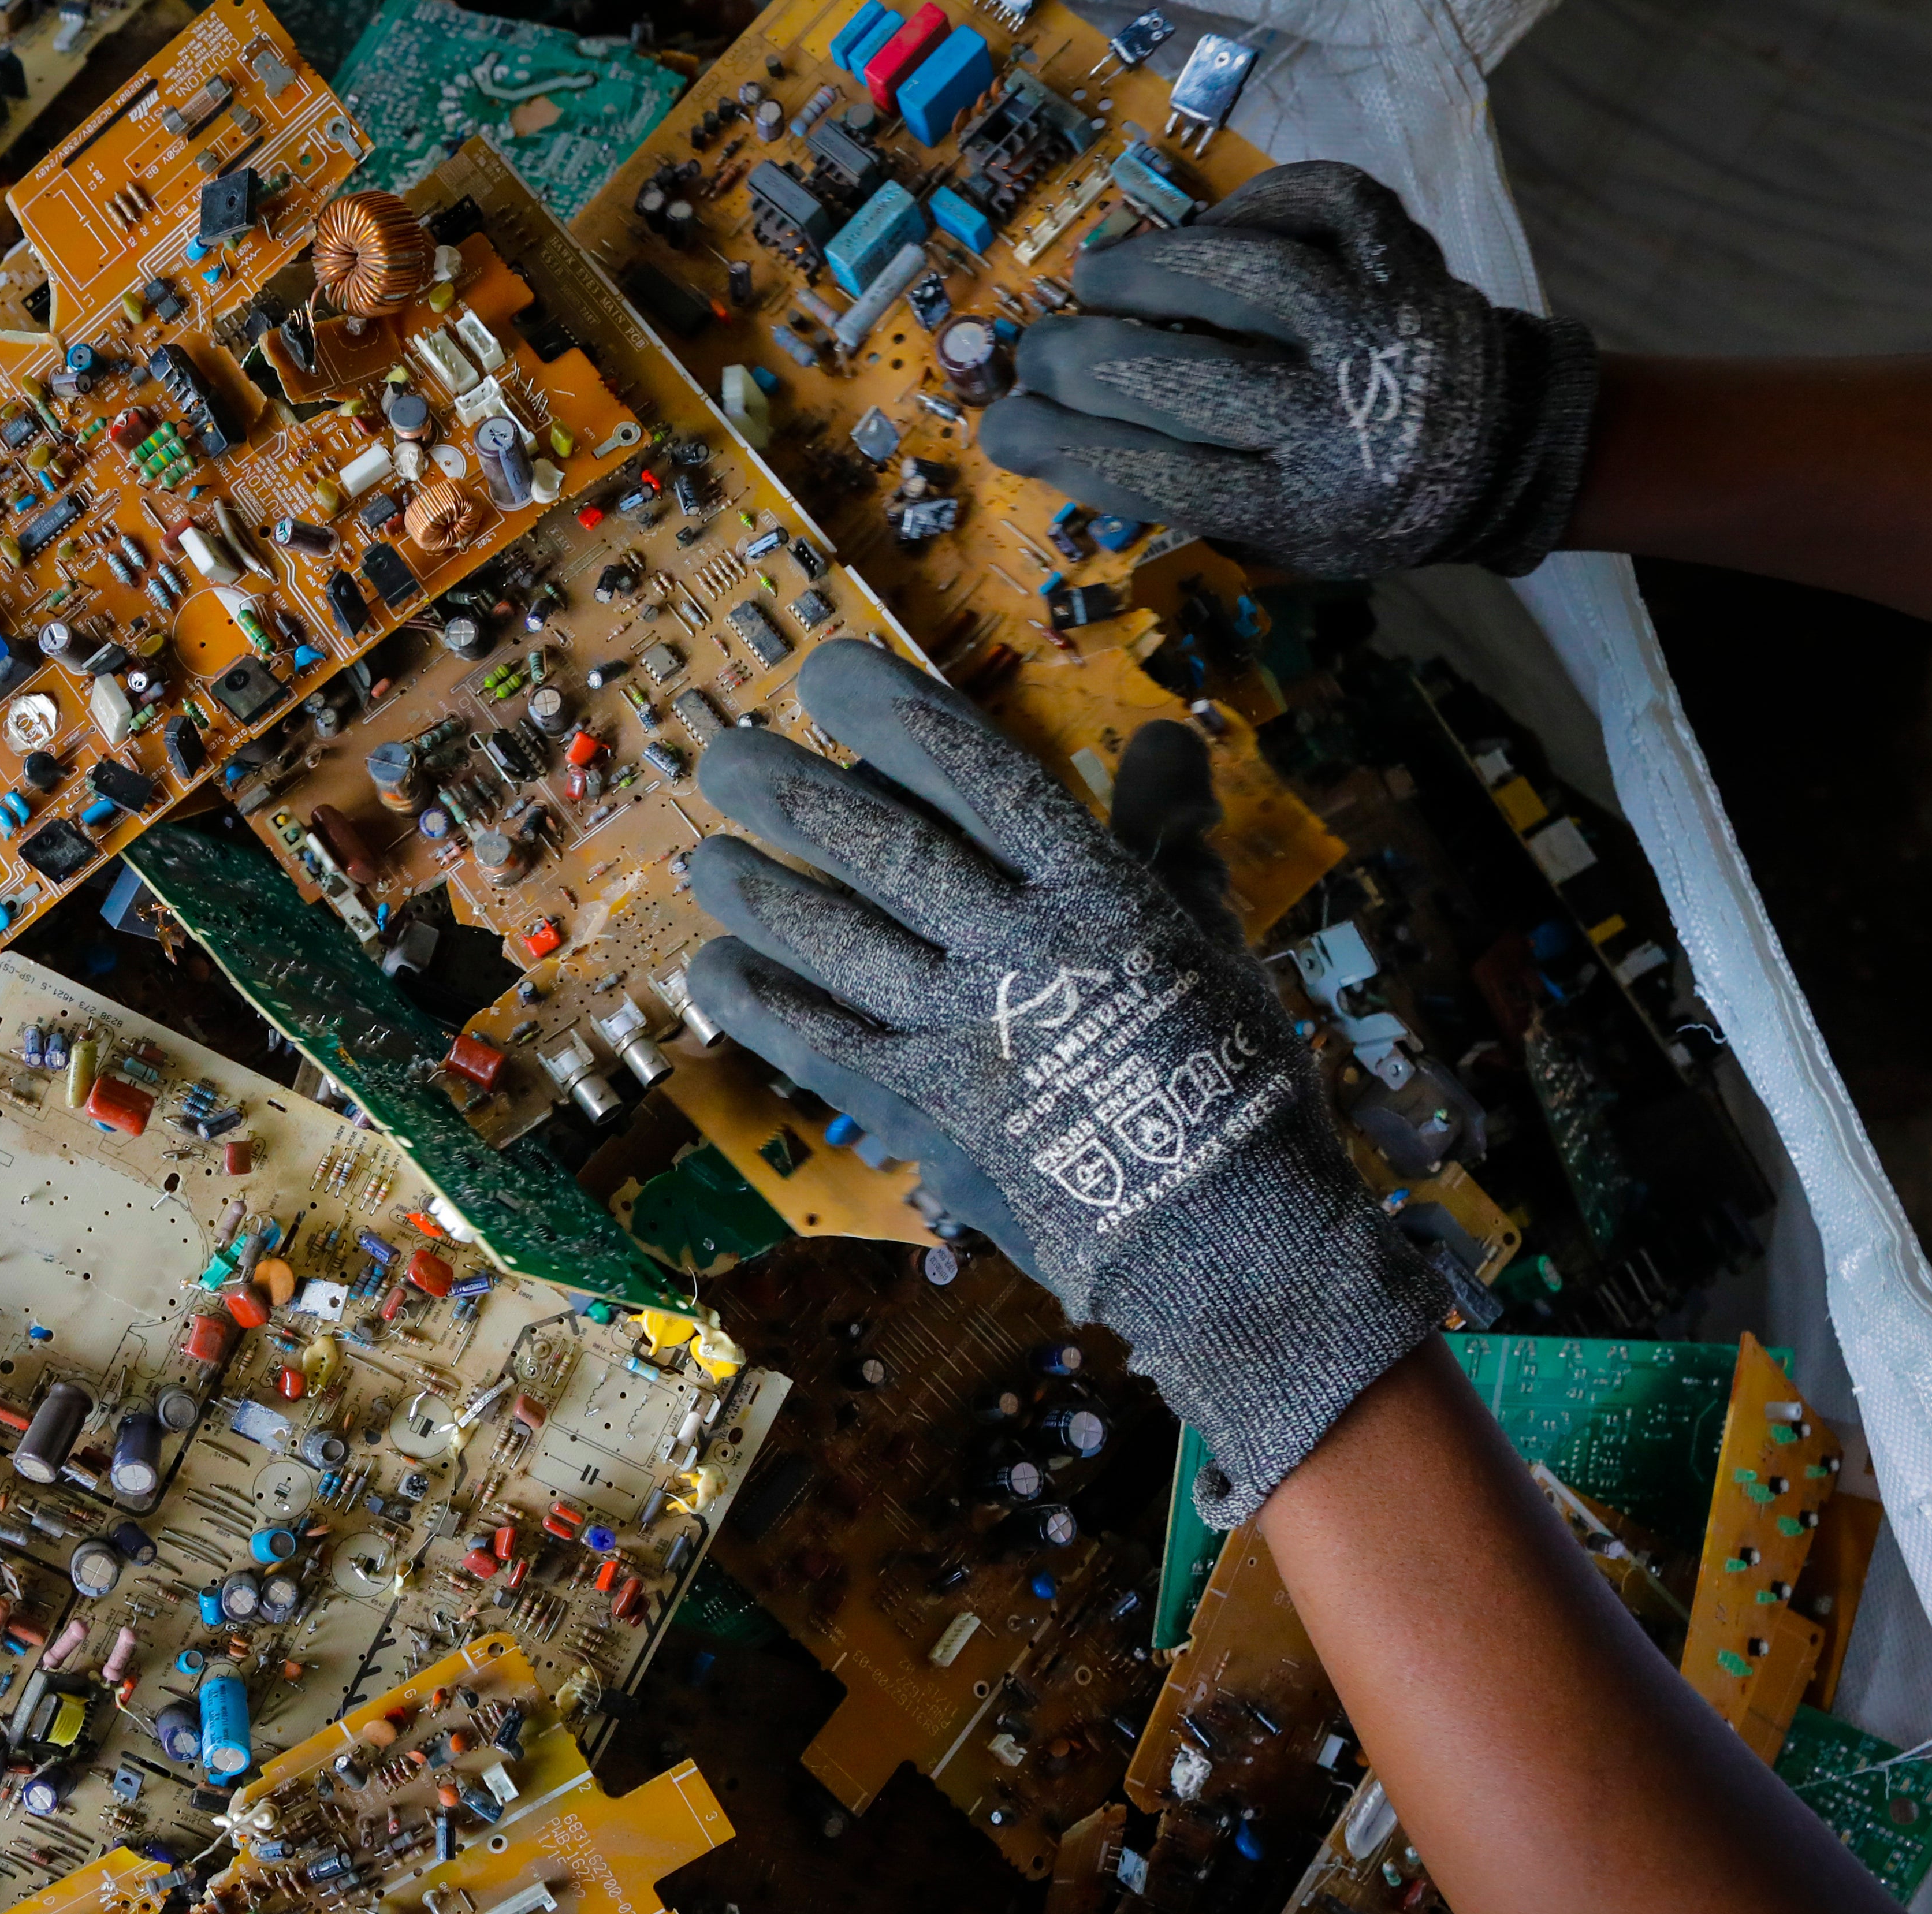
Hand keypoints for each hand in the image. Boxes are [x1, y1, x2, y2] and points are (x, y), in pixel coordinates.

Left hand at [684, 640, 1446, 1524]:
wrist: (1221, 1222)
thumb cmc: (1228, 1069)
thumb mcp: (1212, 932)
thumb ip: (1173, 831)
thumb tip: (1170, 733)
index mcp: (1094, 891)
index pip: (977, 774)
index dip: (893, 714)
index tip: (825, 673)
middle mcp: (1017, 948)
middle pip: (883, 848)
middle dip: (792, 793)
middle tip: (721, 753)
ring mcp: (966, 1028)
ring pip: (837, 939)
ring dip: (760, 893)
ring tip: (704, 856)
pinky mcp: (931, 1105)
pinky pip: (825, 1042)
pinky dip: (761, 1006)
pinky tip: (709, 970)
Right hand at [978, 161, 1599, 578]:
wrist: (1511, 453)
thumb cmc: (1371, 505)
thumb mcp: (1287, 544)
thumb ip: (1192, 500)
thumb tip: (1066, 440)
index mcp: (1309, 508)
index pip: (1156, 475)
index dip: (1063, 447)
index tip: (1003, 430)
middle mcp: (1347, 420)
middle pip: (1186, 378)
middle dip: (1083, 361)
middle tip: (1035, 352)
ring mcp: (1383, 332)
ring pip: (1250, 277)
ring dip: (1153, 269)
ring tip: (1094, 276)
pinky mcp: (1410, 264)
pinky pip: (1326, 204)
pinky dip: (1257, 203)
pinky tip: (1207, 227)